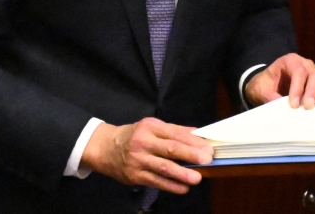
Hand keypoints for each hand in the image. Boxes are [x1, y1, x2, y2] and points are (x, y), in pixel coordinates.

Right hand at [79, 118, 213, 192]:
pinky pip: (156, 181)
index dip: (193, 141)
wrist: (105, 148)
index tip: (208, 147)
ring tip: (197, 178)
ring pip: (164, 168)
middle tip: (207, 160)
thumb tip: (199, 134)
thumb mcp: (152, 127)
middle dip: (190, 155)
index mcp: (151, 127)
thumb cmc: (134, 136)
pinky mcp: (135, 176)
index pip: (176, 134)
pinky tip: (183, 188)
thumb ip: (175, 131)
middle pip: (170, 149)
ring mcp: (139, 160)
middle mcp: (144, 142)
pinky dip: (171, 186)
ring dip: (182, 174)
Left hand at [244, 53, 314, 109]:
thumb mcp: (261, 89)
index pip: (298, 71)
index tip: (293, 105)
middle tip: (308, 107)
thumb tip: (281, 110)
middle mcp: (306, 65)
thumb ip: (269, 97)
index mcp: (290, 61)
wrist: (268, 86)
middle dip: (312, 91)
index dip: (297, 88)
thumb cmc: (265, 85)